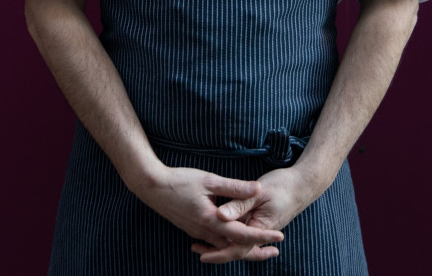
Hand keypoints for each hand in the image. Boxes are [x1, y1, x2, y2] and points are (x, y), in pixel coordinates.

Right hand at [132, 166, 285, 251]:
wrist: (151, 187)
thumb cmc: (179, 181)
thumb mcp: (209, 180)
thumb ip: (234, 187)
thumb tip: (258, 188)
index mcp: (211, 221)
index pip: (242, 234)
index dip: (262, 236)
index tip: (279, 236)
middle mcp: (205, 232)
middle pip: (235, 249)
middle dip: (256, 251)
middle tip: (275, 250)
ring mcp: (197, 233)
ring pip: (224, 248)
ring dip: (242, 248)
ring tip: (260, 246)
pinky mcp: (192, 230)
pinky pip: (214, 243)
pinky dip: (227, 244)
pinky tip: (233, 238)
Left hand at [190, 161, 329, 263]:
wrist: (303, 184)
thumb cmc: (282, 185)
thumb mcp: (259, 192)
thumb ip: (239, 203)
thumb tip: (219, 216)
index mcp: (259, 228)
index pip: (237, 248)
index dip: (218, 253)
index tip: (201, 254)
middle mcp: (259, 232)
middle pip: (237, 248)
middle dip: (217, 251)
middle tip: (196, 249)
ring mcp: (260, 228)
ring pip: (239, 241)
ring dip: (222, 243)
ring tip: (202, 243)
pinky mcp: (260, 221)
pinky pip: (244, 232)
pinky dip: (231, 234)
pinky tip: (219, 229)